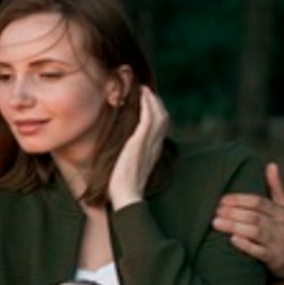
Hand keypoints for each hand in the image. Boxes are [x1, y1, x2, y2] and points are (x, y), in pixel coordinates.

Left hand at [108, 85, 168, 209]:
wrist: (126, 196)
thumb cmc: (122, 186)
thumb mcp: (129, 166)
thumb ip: (129, 155)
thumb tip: (121, 151)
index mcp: (153, 150)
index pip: (160, 125)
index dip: (156, 111)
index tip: (148, 101)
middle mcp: (155, 144)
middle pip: (163, 116)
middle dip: (156, 101)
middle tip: (146, 90)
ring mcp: (149, 143)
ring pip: (158, 114)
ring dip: (152, 99)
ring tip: (143, 89)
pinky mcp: (140, 142)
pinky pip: (148, 118)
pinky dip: (147, 105)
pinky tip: (142, 96)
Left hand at [214, 162, 283, 284]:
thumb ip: (276, 188)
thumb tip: (271, 164)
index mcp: (281, 212)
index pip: (259, 202)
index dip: (240, 200)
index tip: (222, 199)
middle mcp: (282, 226)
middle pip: (255, 216)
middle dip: (234, 212)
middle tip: (215, 211)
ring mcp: (279, 243)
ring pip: (255, 232)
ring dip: (235, 227)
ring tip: (216, 223)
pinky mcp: (276, 259)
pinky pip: (260, 251)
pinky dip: (246, 245)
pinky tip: (232, 240)